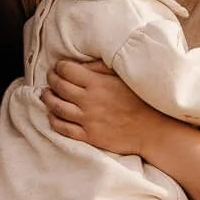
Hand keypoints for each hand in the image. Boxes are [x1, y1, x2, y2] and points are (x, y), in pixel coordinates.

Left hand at [41, 59, 168, 154]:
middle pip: (58, 86)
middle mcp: (89, 101)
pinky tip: (52, 115)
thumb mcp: (124, 77)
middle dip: (51, 79)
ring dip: (47, 98)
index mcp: (97, 83)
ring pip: (56, 107)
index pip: (66, 70)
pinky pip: (63, 128)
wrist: (153, 129)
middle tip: (50, 77)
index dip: (59, 67)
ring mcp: (88, 120)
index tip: (58, 66)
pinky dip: (53, 120)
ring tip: (46, 93)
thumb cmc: (141, 100)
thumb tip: (81, 63)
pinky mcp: (89, 136)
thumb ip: (101, 68)